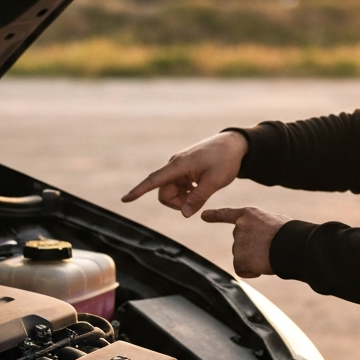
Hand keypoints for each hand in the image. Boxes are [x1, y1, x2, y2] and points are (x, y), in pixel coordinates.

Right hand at [121, 130, 248, 216]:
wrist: (234, 145)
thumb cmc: (225, 161)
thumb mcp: (215, 182)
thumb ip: (198, 198)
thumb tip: (184, 214)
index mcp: (179, 165)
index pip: (154, 180)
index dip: (138, 191)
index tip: (124, 199)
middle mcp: (175, 165)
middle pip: (164, 192)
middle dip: (176, 203)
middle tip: (196, 202)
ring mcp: (179, 167)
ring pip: (171, 191)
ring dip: (183, 198)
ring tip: (201, 192)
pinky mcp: (184, 170)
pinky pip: (178, 187)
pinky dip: (187, 193)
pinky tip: (200, 187)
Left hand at [201, 206, 289, 277]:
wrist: (293, 245)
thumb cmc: (291, 233)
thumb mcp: (274, 221)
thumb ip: (261, 226)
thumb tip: (263, 238)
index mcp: (249, 214)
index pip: (228, 214)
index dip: (215, 215)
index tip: (203, 216)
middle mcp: (239, 227)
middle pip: (239, 244)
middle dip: (252, 249)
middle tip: (269, 249)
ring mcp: (238, 243)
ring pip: (242, 258)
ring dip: (254, 260)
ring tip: (269, 255)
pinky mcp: (239, 258)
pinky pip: (242, 270)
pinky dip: (251, 271)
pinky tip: (264, 265)